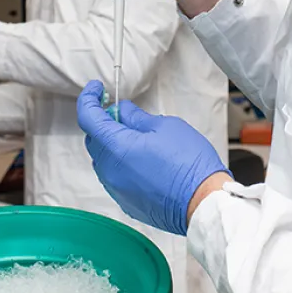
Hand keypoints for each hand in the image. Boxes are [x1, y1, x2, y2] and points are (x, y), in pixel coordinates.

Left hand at [75, 80, 228, 234]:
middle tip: (123, 113)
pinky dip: (121, 164)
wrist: (203, 203)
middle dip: (103, 122)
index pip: (88, 117)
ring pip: (103, 160)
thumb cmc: (190, 165)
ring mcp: (116, 189)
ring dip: (112, 145)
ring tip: (138, 139)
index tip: (97, 90)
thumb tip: (123, 111)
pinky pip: (114, 178)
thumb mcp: (165, 127)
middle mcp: (110, 171)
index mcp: (117, 147)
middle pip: (93, 139)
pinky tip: (143, 160)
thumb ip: (137, 117)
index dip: (89, 98)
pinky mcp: (126, 202)